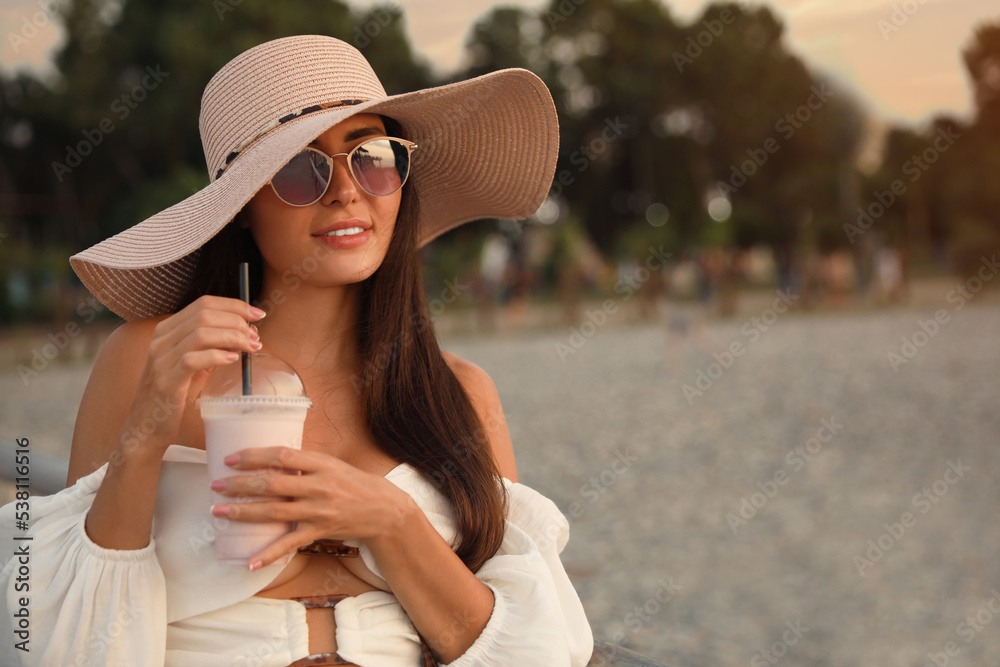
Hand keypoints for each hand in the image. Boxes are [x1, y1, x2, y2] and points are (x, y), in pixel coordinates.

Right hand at [120, 295, 264, 453]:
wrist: (146, 427)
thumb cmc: (173, 395)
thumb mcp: (194, 365)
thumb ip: (213, 347)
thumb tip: (245, 333)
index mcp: (167, 330)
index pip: (203, 303)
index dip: (234, 305)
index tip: (257, 314)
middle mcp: (161, 340)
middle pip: (204, 314)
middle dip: (236, 321)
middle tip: (255, 336)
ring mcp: (160, 359)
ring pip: (200, 333)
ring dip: (232, 337)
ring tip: (249, 348)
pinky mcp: (165, 381)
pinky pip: (192, 360)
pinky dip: (217, 356)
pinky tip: (233, 360)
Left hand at [208, 446, 416, 569]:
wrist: (384, 510)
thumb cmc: (355, 483)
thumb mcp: (333, 464)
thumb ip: (305, 462)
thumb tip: (269, 459)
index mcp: (321, 463)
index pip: (282, 454)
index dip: (254, 455)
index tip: (230, 458)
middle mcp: (319, 485)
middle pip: (273, 483)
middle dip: (240, 484)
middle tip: (216, 486)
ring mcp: (319, 510)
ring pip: (275, 512)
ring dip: (244, 512)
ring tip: (219, 512)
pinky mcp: (320, 531)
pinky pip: (290, 544)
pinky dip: (269, 554)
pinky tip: (249, 562)